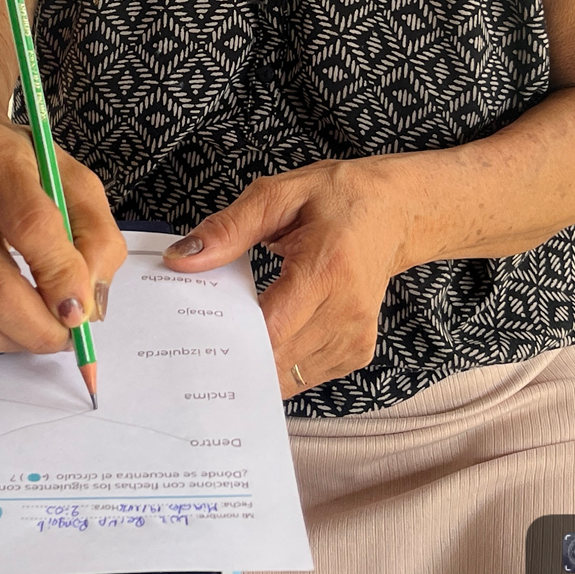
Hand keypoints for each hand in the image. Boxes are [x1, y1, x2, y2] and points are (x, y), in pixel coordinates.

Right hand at [0, 123, 125, 355]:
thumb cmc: (26, 175)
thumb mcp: (77, 185)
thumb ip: (97, 239)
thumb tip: (87, 306)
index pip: (28, 225)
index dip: (60, 276)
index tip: (82, 311)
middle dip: (39, 327)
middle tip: (69, 336)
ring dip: (20, 338)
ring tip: (45, 324)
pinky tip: (10, 311)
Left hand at [163, 159, 419, 397]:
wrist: (394, 212)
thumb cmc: (336, 199)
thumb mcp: (278, 196)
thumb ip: (228, 229)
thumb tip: (181, 259)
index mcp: (324, 269)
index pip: (269, 329)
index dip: (229, 341)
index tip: (193, 339)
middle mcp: (345, 311)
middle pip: (275, 359)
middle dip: (234, 356)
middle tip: (199, 346)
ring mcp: (355, 337)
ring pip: (288, 377)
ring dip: (256, 364)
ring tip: (233, 339)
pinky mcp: (357, 352)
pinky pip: (304, 377)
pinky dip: (279, 365)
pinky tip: (267, 340)